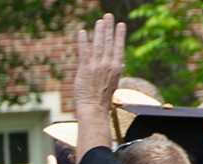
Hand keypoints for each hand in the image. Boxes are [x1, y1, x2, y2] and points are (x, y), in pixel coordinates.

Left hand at [73, 15, 127, 152]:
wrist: (94, 109)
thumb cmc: (103, 99)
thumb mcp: (114, 83)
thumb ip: (116, 71)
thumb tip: (120, 64)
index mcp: (116, 68)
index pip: (119, 47)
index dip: (119, 35)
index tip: (121, 25)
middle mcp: (108, 65)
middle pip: (108, 42)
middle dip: (109, 28)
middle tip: (108, 16)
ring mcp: (96, 66)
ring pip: (98, 44)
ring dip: (98, 31)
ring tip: (99, 21)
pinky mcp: (85, 69)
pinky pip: (84, 52)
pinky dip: (82, 41)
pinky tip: (81, 32)